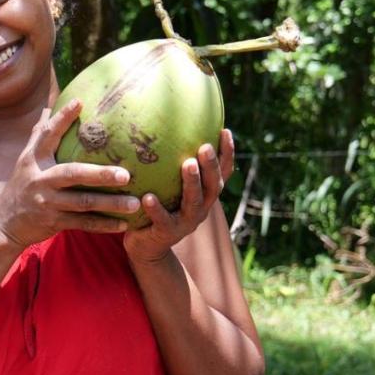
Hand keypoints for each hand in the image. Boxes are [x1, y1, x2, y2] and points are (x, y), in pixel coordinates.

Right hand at [0, 99, 140, 249]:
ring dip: (110, 203)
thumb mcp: (25, 160)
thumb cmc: (21, 185)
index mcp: (33, 160)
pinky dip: (103, 225)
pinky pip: (83, 223)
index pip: (47, 135)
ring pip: (83, 202)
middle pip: (72, 174)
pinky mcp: (54, 222)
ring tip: (135, 203)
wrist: (5, 223)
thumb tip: (49, 105)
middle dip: (100, 174)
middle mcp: (40, 180)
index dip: (62, 119)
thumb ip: (39, 135)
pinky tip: (124, 224)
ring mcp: (47, 202)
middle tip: (126, 174)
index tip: (80, 103)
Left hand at [123, 129, 235, 263]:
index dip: (227, 154)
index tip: (225, 131)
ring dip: (192, 182)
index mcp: (204, 195)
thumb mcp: (167, 186)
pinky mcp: (167, 234)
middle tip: (205, 146)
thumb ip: (170, 166)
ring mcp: (186, 222)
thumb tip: (161, 128)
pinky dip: (156, 209)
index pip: (222, 173)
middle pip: (212, 186)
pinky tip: (148, 197)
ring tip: (188, 164)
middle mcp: (200, 208)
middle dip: (211, 166)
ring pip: (193, 202)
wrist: (147, 247)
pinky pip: (163, 220)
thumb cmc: (156, 208)